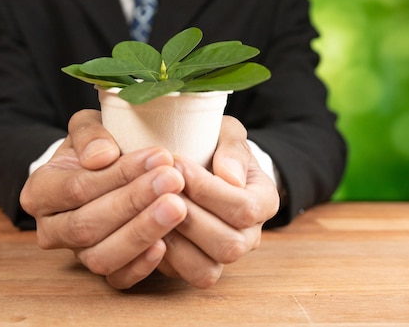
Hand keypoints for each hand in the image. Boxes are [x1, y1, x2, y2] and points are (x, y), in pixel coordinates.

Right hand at [20, 110, 187, 288]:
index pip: (76, 188)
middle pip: (88, 224)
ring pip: (101, 256)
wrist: (103, 170)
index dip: (118, 175)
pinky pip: (117, 279)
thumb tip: (101, 157)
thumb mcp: (88, 127)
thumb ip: (89, 133)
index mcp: (40, 191)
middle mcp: (51, 228)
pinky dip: (141, 266)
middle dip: (134, 202)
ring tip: (177, 207)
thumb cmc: (97, 146)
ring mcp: (76, 254)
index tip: (159, 156)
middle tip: (174, 180)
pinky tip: (165, 244)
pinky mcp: (102, 270)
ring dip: (142, 232)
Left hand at [157, 116, 279, 287]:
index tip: (177, 163)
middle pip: (228, 244)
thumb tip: (230, 177)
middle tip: (158, 187)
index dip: (207, 189)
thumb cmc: (213, 146)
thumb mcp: (226, 134)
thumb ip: (232, 148)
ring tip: (151, 208)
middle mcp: (249, 236)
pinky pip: (181, 275)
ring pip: (206, 270)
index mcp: (264, 201)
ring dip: (174, 239)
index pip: (245, 208)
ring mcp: (223, 257)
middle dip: (189, 216)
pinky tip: (143, 225)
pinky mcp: (196, 268)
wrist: (198, 163)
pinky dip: (160, 255)